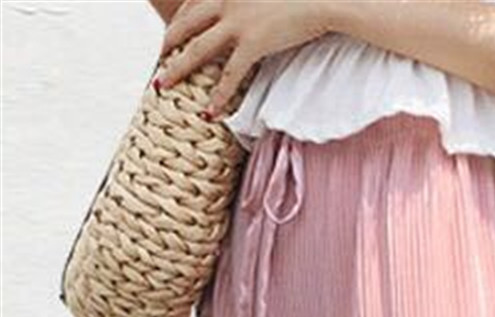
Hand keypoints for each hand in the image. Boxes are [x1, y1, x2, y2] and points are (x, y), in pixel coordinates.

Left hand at [154, 0, 337, 117]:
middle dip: (167, 45)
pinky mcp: (254, 43)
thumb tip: (252, 17)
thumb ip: (249, 4)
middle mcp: (225, 3)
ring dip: (177, 69)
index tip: (170, 38)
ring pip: (197, 50)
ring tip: (163, 86)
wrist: (320, 0)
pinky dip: (218, 94)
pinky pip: (230, 74)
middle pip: (185, 25)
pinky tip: (210, 111)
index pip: (191, 5)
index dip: (177, 22)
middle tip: (159, 63)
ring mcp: (237, 23)